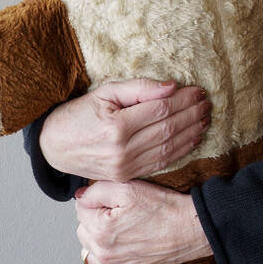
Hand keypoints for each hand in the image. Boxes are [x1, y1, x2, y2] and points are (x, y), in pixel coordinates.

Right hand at [40, 78, 210, 180]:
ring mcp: (126, 167)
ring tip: (205, 118)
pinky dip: (181, 151)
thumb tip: (171, 87)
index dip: (183, 100)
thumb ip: (139, 89)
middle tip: (207, 103)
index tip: (198, 90)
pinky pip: (161, 163)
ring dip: (191, 132)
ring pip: (169, 148)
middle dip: (192, 114)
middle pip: (168, 129)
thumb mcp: (104, 93)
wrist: (55, 147)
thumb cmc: (79, 114)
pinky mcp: (127, 176)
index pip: (161, 110)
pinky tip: (193, 139)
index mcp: (116, 126)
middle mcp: (122, 150)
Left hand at [76, 180, 212, 263]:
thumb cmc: (164, 208)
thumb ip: (97, 190)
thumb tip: (79, 197)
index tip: (114, 200)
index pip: (80, 209)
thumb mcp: (129, 188)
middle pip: (82, 230)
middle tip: (119, 213)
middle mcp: (103, 254)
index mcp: (100, 230)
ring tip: (117, 231)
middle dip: (95, 219)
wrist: (190, 229)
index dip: (97, 199)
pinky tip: (109, 253)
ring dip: (96, 241)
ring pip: (87, 252)